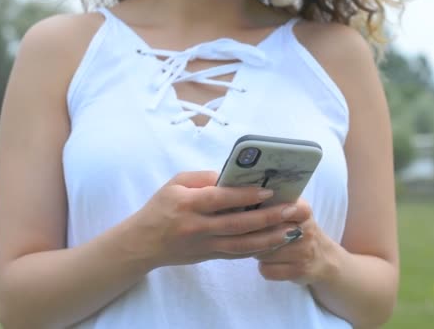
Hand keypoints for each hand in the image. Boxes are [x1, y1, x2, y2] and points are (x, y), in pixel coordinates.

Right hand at [124, 171, 310, 267]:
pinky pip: (237, 254)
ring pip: (242, 244)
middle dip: (268, 217)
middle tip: (291, 210)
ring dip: (269, 238)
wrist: (142, 244)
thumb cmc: (160, 208)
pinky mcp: (209, 256)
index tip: (269, 190)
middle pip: (238, 224)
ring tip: (291, 230)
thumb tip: (233, 177)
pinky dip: (257, 249)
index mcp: (187, 204)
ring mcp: (204, 245)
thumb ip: (203, 179)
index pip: (221, 199)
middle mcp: (197, 226)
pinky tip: (275, 242)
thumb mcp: (175, 183)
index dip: (246, 195)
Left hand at [255, 198, 338, 285]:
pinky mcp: (299, 270)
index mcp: (302, 210)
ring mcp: (303, 251)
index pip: (273, 210)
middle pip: (263, 233)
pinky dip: (264, 268)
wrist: (325, 259)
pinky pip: (267, 270)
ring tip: (263, 249)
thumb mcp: (295, 211)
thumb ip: (275, 202)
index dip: (258, 215)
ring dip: (257, 253)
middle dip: (253, 235)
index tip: (252, 216)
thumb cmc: (301, 231)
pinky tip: (271, 263)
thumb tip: (244, 201)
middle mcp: (305, 229)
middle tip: (253, 235)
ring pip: (262, 253)